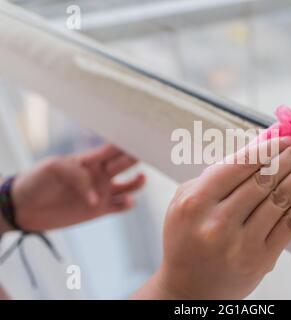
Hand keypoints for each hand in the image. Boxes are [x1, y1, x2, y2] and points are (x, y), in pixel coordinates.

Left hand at [11, 144, 145, 231]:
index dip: (128, 142)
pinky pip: (121, 206)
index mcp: (90, 160)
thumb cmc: (37, 181)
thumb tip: (97, 195)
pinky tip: (128, 201)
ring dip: (138, 182)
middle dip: (138, 157)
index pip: (114, 149)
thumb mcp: (54, 168)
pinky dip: (128, 204)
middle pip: (126, 163)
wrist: (25, 207)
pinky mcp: (101, 210)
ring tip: (140, 178)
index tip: (143, 137)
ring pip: (129, 185)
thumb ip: (78, 174)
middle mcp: (101, 174)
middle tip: (151, 153)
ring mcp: (102, 192)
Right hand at [133, 136, 290, 298]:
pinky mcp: (260, 259)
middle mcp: (218, 221)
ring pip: (282, 198)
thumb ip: (216, 174)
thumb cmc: (185, 239)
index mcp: (196, 202)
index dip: (271, 146)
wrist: (187, 288)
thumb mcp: (187, 201)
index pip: (241, 164)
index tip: (289, 137)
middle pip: (266, 178)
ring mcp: (241, 243)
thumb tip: (259, 147)